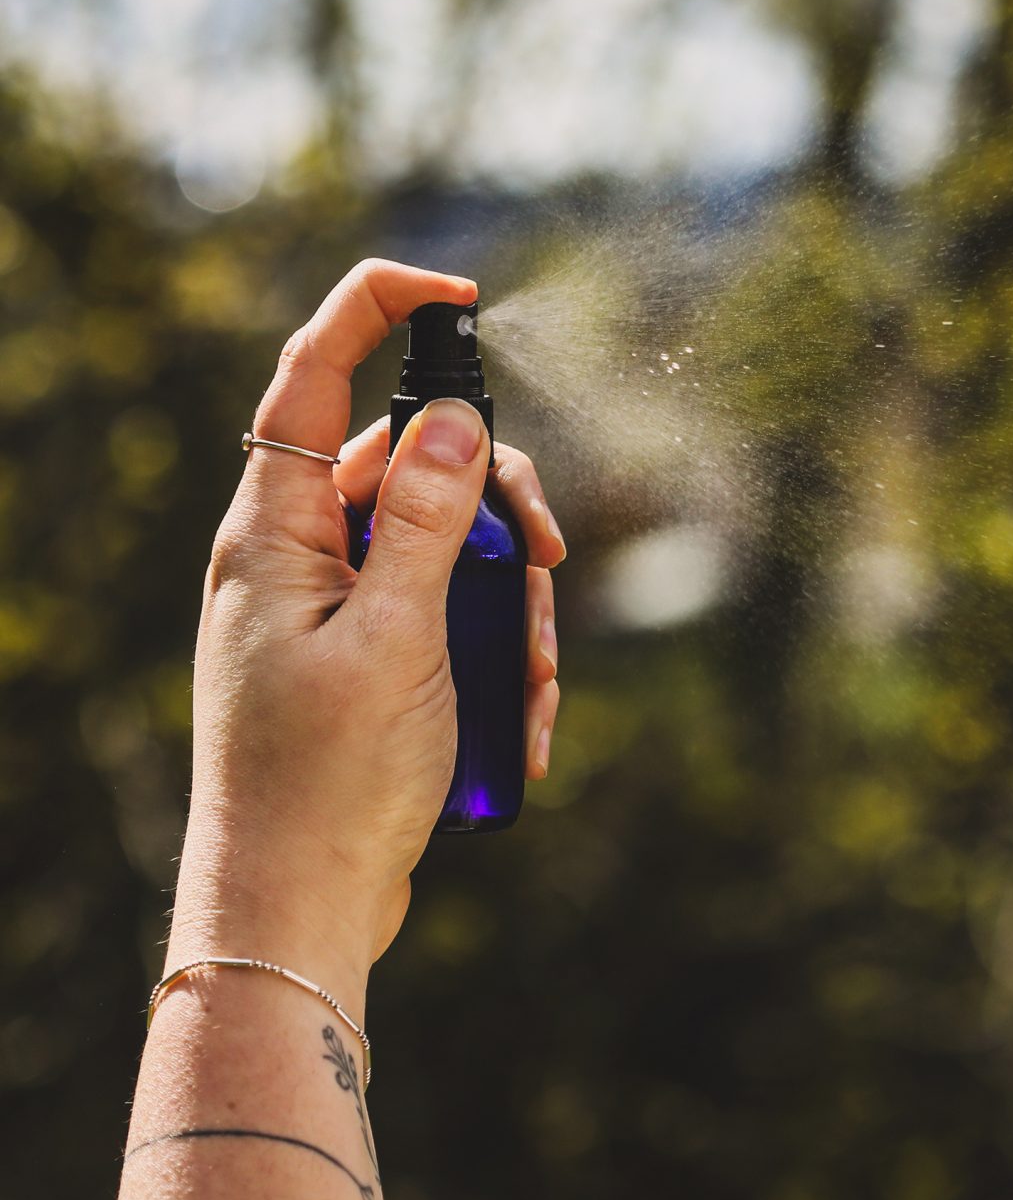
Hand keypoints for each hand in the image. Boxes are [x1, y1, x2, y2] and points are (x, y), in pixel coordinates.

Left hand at [169, 259, 569, 1007]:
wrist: (297, 909)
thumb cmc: (326, 783)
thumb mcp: (394, 643)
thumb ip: (427, 524)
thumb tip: (449, 416)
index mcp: (276, 535)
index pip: (312, 379)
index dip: (376, 311)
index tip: (460, 290)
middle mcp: (301, 557)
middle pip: (418, 467)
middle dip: (501, 508)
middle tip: (550, 564)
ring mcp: (339, 609)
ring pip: (453, 548)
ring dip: (513, 606)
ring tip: (532, 687)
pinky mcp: (374, 660)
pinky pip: (453, 618)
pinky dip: (499, 657)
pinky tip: (523, 724)